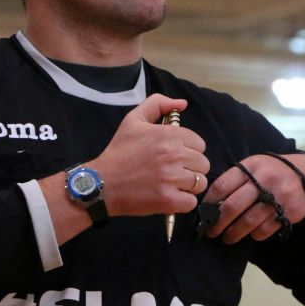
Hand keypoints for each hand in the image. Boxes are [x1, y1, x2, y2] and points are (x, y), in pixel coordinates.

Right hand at [91, 94, 209, 216]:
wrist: (101, 183)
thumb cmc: (119, 151)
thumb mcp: (133, 120)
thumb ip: (158, 104)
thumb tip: (182, 103)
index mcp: (169, 135)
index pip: (199, 144)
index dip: (188, 150)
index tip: (174, 155)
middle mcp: (174, 155)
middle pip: (203, 164)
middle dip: (190, 168)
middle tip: (172, 171)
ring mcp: (172, 179)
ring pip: (200, 183)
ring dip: (189, 185)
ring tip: (172, 184)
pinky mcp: (168, 200)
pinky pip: (191, 202)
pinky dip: (182, 202)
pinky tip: (170, 197)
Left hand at [202, 153, 304, 243]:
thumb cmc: (284, 171)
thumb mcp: (262, 165)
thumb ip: (241, 178)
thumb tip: (215, 201)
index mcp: (252, 166)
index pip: (223, 185)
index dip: (209, 202)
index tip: (204, 213)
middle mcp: (264, 179)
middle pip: (232, 206)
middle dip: (217, 223)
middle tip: (211, 231)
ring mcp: (278, 196)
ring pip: (247, 222)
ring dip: (233, 234)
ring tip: (227, 238)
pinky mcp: (290, 212)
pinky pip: (264, 230)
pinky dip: (254, 235)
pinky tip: (251, 234)